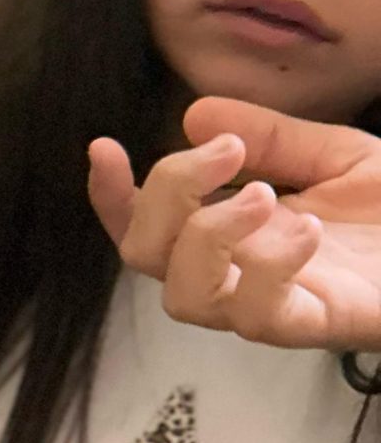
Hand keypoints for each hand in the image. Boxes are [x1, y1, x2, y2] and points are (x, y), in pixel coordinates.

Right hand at [89, 98, 380, 350]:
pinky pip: (259, 316)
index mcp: (232, 233)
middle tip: (224, 154)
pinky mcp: (312, 326)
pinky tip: (311, 229)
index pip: (146, 225)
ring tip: (265, 195)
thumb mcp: (338, 155)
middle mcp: (236, 274)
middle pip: (145, 256)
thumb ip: (273, 137)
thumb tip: (196, 116)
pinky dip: (270, 266)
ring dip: (209, 236)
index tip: (105, 147)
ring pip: (186, 298)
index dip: (112, 195)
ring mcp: (269, 305)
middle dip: (165, 195)